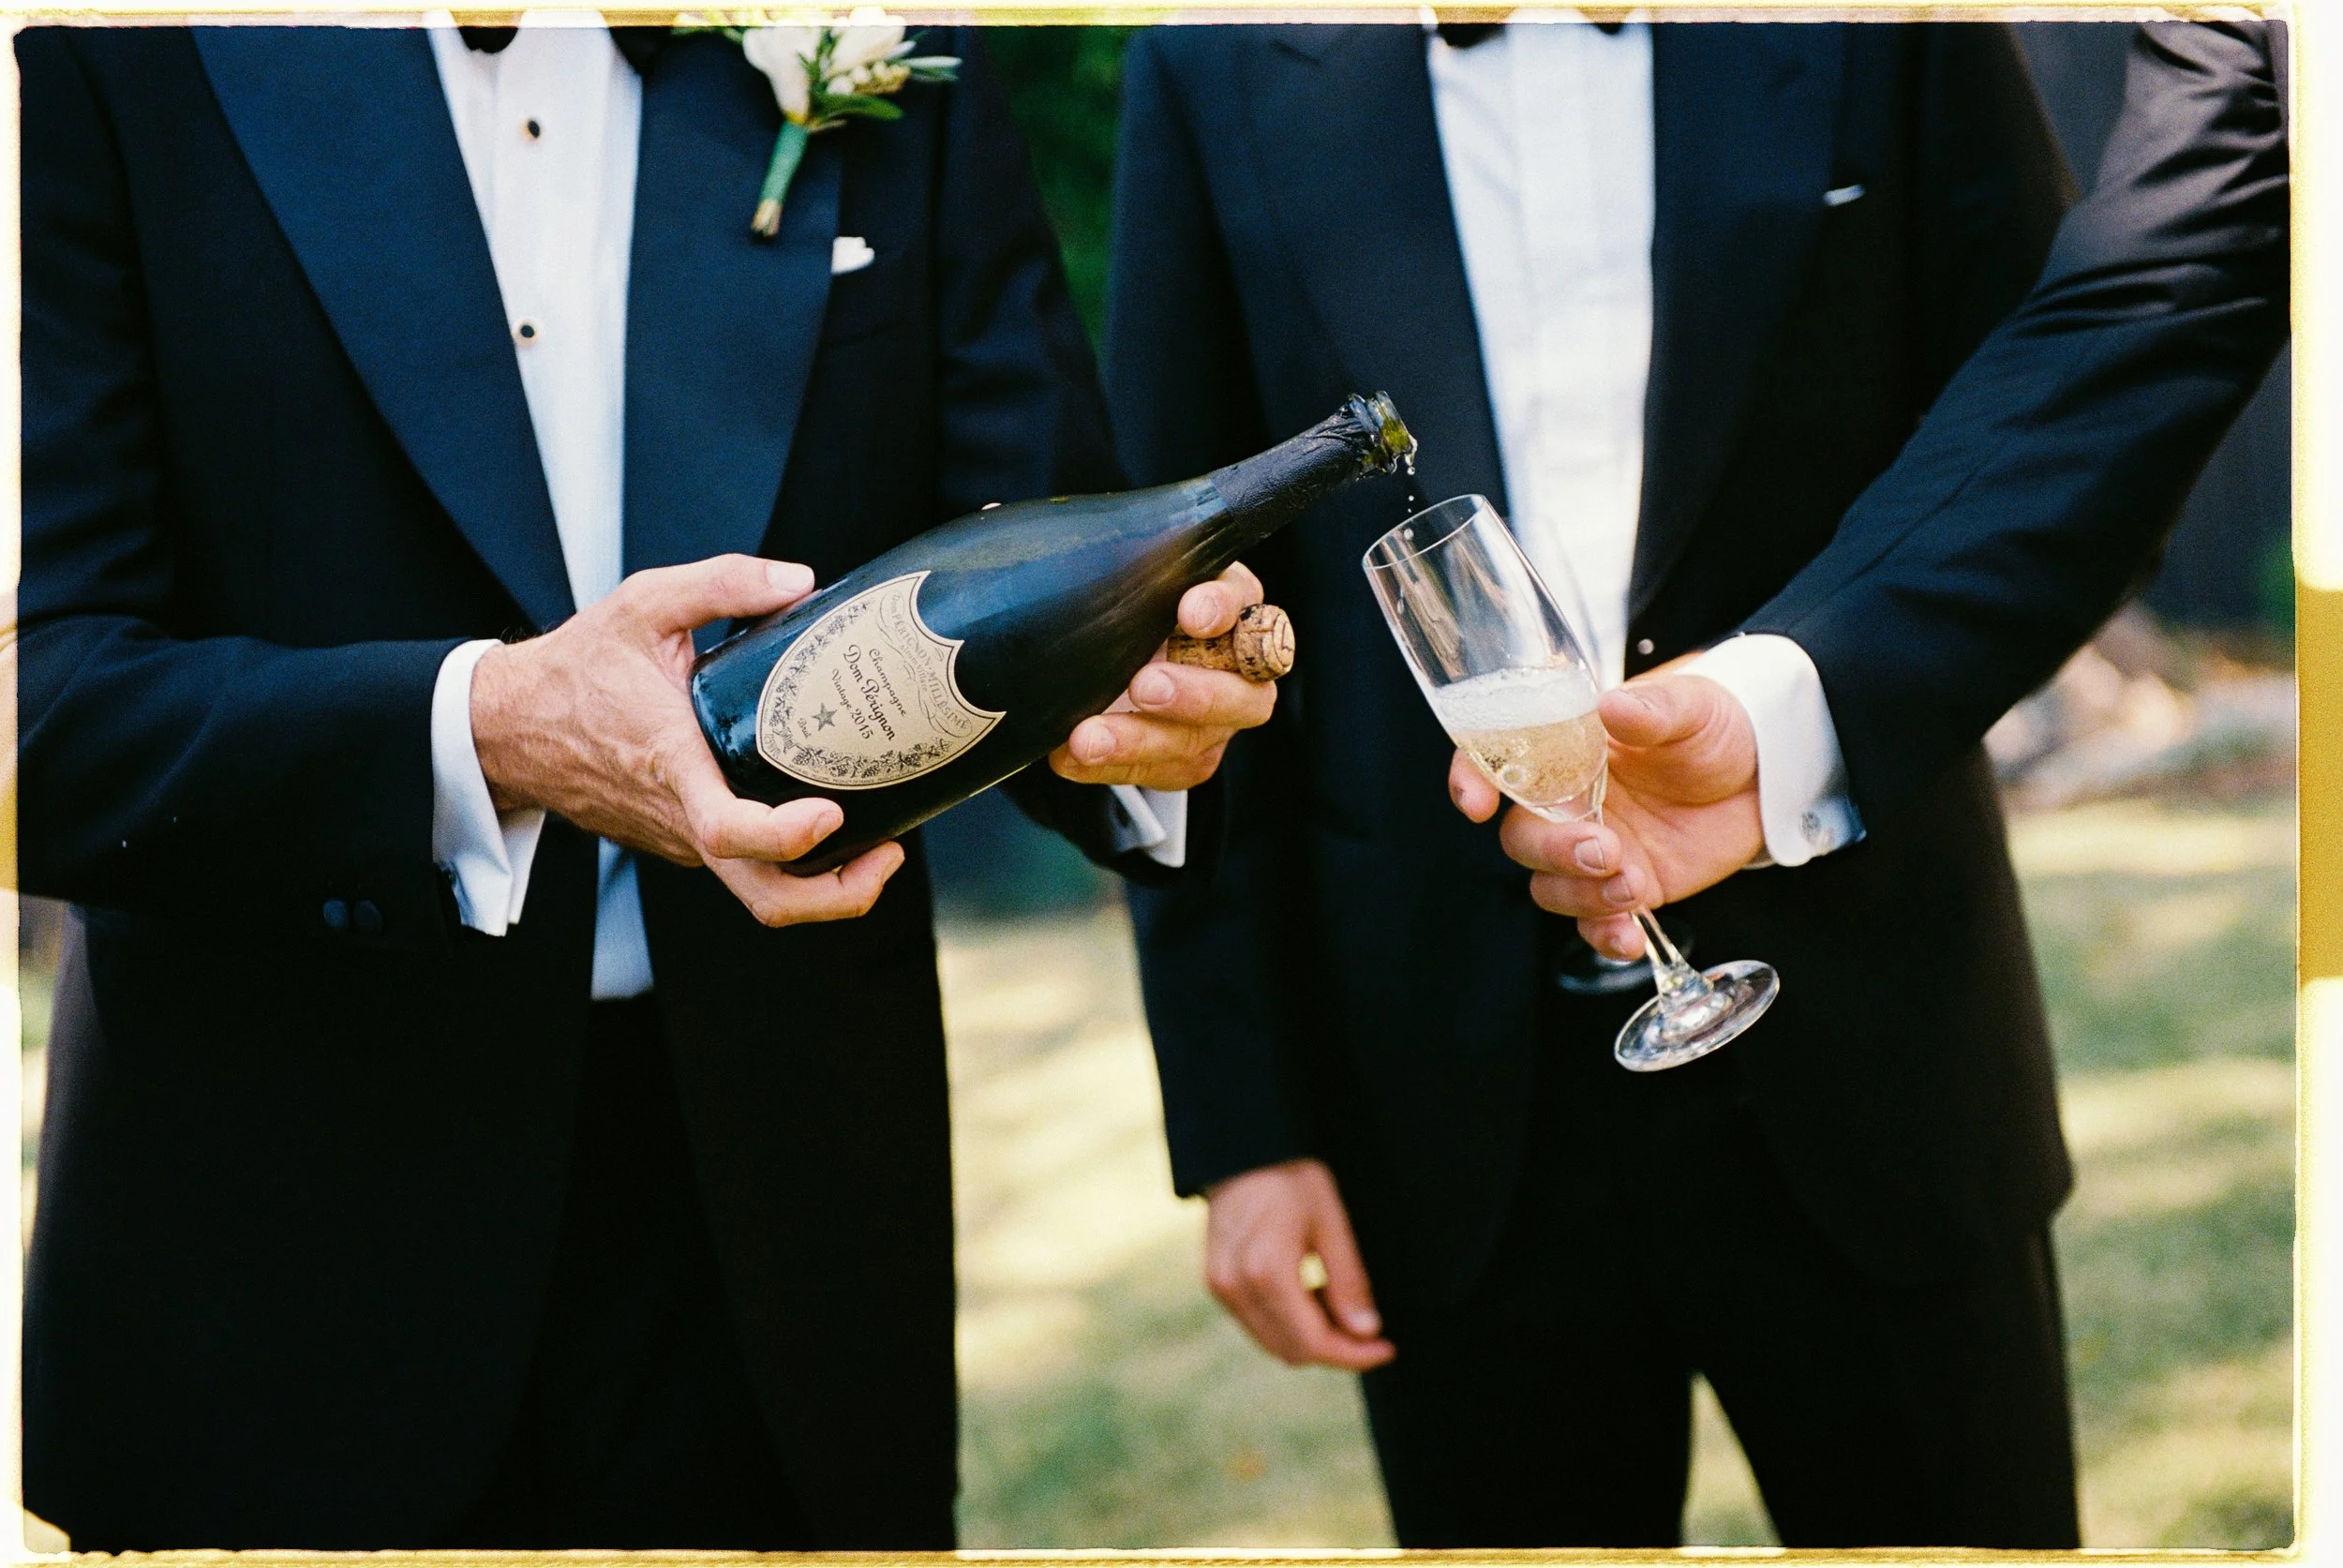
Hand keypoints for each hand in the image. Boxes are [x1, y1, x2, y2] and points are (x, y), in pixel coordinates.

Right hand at [470, 554, 905, 926]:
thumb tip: (799, 581)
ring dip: (824, 882)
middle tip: (887, 855)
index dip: (787, 837)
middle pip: (763, 898)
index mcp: (672, 766)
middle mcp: (680, 817)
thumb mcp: (644, 603)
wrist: (511, 724)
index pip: (729, 831)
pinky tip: (825, 814)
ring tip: (876, 841)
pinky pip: (743, 868)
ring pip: (758, 889)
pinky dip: (792, 859)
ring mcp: (681, 838)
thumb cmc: (577, 669)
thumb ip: (722, 584)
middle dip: (836, 895)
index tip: (830, 814)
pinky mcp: (681, 840)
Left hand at [1048, 563, 1278, 791]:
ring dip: (1139, 741)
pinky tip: (1068, 755)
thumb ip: (1133, 568)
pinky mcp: (1184, 761)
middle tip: (1144, 686)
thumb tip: (1094, 558)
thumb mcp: (1128, 576)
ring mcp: (1216, 724)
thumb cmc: (1125, 606)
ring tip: (1088, 738)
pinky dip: (1109, 766)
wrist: (1100, 655)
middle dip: (1195, 694)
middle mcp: (1237, 672)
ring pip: (1194, 742)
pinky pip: (1154, 774)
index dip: (1223, 607)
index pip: (1245, 602)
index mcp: (1231, 608)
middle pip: (1243, 694)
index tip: (1190, 612)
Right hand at [1202, 1158, 1393, 1370]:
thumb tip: (1366, 1332)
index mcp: (1265, 1271)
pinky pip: (1255, 1323)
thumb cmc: (1292, 1177)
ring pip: (1271, 1342)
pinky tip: (1309, 1293)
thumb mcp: (1331, 1222)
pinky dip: (1287, 1323)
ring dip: (1310, 1338)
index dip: (1353, 1354)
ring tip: (1337, 1302)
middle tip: (1368, 1327)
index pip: (1312, 1342)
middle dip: (1334, 1348)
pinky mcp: (1214, 1282)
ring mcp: (1219, 1287)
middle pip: (1290, 1351)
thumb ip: (1348, 1282)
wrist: (1242, 1148)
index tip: (1386, 1347)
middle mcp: (1234, 1286)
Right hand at [1451, 672, 1762, 958]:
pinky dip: (1606, 936)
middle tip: (1603, 849)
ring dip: (1582, 896)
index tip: (1477, 803)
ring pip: (1551, 887)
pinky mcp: (1630, 886)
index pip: (1498, 760)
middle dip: (1552, 851)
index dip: (1472, 778)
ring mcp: (1597, 849)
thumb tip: (1612, 707)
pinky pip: (1597, 924)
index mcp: (1568, 749)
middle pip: (1521, 838)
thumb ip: (1651, 710)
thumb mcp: (1692, 706)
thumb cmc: (1719, 725)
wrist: (1771, 772)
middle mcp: (1570, 803)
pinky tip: (1630, 935)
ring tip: (1634, 883)